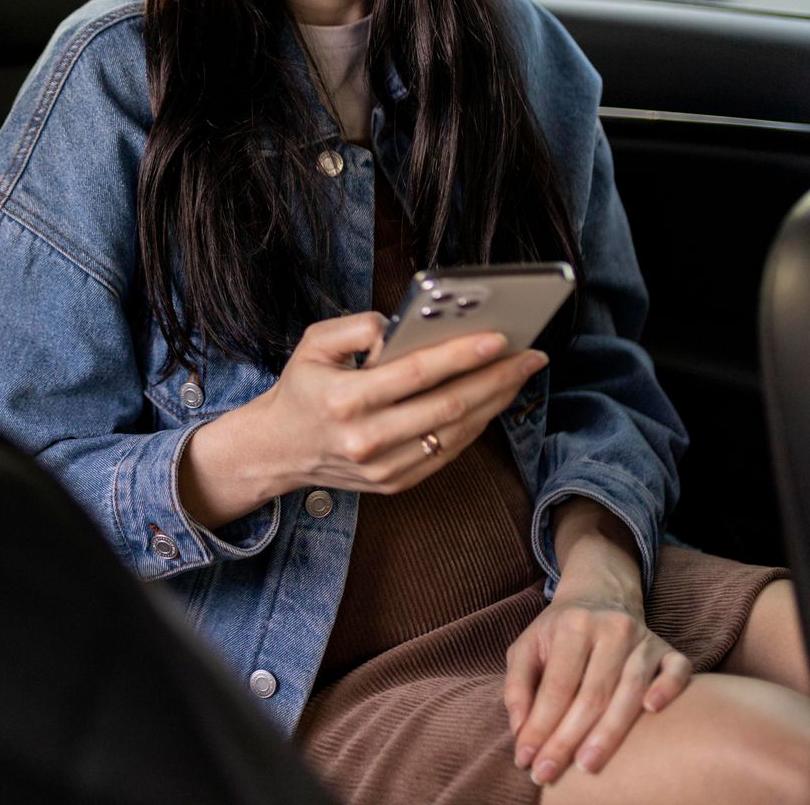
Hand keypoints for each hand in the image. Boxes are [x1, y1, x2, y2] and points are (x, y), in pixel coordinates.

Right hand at [262, 312, 546, 489]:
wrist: (279, 450)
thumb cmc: (303, 388)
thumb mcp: (314, 343)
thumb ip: (358, 326)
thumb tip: (405, 328)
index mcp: (344, 399)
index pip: (416, 374)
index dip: (462, 355)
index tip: (499, 338)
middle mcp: (366, 439)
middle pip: (448, 406)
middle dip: (496, 378)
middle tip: (530, 355)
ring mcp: (384, 467)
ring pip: (456, 432)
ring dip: (495, 402)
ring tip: (519, 374)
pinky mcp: (395, 483)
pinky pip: (447, 452)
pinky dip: (476, 425)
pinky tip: (492, 401)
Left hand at [503, 594, 691, 786]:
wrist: (599, 597)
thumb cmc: (558, 633)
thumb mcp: (527, 648)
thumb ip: (517, 686)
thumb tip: (520, 731)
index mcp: (573, 626)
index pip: (556, 687)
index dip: (540, 726)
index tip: (527, 759)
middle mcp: (611, 629)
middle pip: (591, 694)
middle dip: (568, 739)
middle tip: (550, 773)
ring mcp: (644, 639)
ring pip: (630, 691)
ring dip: (609, 733)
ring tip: (588, 765)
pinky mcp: (669, 650)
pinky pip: (678, 671)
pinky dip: (667, 690)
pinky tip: (652, 712)